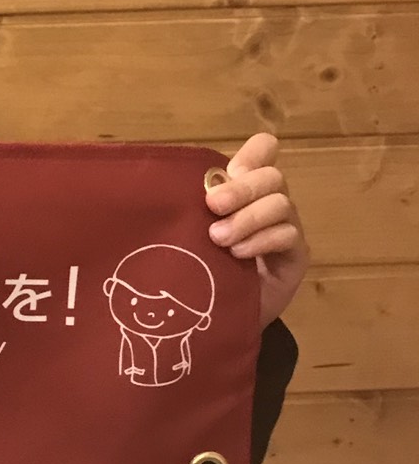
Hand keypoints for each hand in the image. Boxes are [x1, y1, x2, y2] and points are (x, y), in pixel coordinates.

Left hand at [206, 132, 308, 327]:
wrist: (217, 312)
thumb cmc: (198, 262)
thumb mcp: (189, 227)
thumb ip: (190, 203)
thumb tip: (168, 179)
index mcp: (241, 186)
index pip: (263, 151)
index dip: (254, 152)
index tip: (232, 167)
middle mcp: (268, 201)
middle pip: (271, 176)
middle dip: (240, 188)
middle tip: (213, 205)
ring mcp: (285, 227)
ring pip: (280, 204)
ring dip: (247, 218)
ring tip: (218, 238)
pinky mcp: (295, 256)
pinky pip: (288, 236)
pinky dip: (261, 241)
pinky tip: (238, 254)